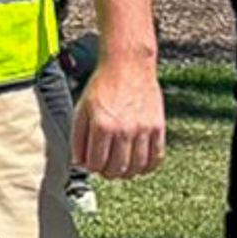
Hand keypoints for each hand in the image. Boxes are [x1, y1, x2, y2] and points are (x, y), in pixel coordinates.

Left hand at [72, 52, 166, 180]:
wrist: (128, 65)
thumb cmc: (103, 86)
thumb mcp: (82, 108)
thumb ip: (78, 137)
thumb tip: (79, 162)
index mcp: (102, 125)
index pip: (95, 163)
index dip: (91, 167)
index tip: (92, 162)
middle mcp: (124, 129)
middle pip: (116, 169)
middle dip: (107, 172)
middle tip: (105, 166)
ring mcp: (143, 129)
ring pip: (136, 167)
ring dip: (126, 172)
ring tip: (121, 166)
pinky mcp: (158, 127)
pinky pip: (157, 158)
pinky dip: (148, 167)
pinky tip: (139, 163)